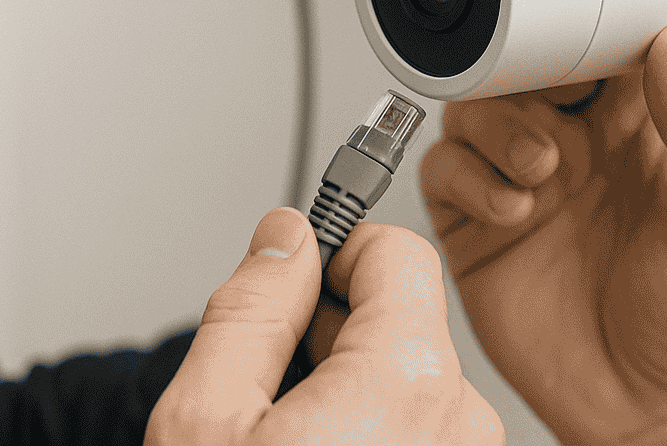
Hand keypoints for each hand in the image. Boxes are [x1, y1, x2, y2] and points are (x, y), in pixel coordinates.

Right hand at [146, 207, 502, 445]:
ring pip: (407, 384)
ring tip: (287, 441)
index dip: (333, 253)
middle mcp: (460, 424)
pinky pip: (422, 435)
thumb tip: (282, 240)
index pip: (397, 250)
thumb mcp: (206, 423)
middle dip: (333, 334)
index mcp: (406, 383)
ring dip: (351, 394)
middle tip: (267, 388)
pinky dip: (375, 437)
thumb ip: (249, 311)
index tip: (294, 275)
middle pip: (400, 319)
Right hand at [420, 18, 666, 444]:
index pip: (612, 41)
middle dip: (530, 67)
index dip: (594, 25)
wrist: (665, 419)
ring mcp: (529, 183)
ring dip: (499, 123)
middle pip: (531, 61)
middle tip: (557, 101)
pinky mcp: (482, 228)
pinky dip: (466, 175)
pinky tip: (513, 207)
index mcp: (651, 128)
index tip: (592, 36)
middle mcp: (585, 146)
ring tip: (541, 166)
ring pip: (480, 105)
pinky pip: (443, 170)